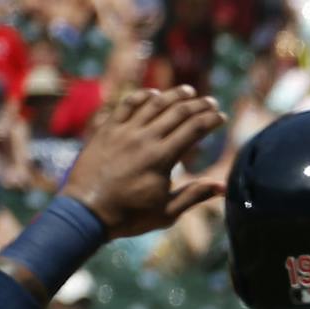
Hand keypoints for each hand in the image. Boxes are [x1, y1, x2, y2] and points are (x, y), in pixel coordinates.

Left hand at [63, 86, 225, 239]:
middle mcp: (144, 139)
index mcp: (162, 159)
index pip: (193, 130)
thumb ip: (194, 195)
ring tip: (188, 91)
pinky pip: (126, 105)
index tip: (222, 117)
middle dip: (199, 105)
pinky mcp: (107, 130)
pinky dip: (142, 96)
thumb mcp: (167, 212)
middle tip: (211, 102)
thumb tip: (222, 187)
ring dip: (173, 95)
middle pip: (177, 112)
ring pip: (153, 103)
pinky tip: (153, 94)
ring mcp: (123, 131)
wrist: (87, 212)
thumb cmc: (130, 216)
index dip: (211, 120)